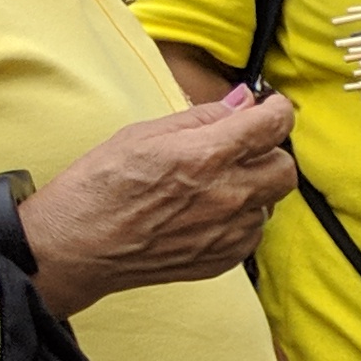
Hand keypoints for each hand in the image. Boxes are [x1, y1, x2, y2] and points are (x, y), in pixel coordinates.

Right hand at [17, 90, 300, 315]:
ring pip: (270, 202)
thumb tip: (243, 101)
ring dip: (252, 188)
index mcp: (206, 156)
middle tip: (241, 149)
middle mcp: (227, 196)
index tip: (271, 108)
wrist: (76, 247)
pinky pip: (252, 232)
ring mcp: (229, 232)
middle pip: (284, 168)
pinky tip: (204, 213)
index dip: (277, 111)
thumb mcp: (143, 134)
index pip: (273, 125)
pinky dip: (238, 219)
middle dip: (269, 153)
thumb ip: (203, 117)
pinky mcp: (225, 259)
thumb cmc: (99, 186)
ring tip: (210, 186)